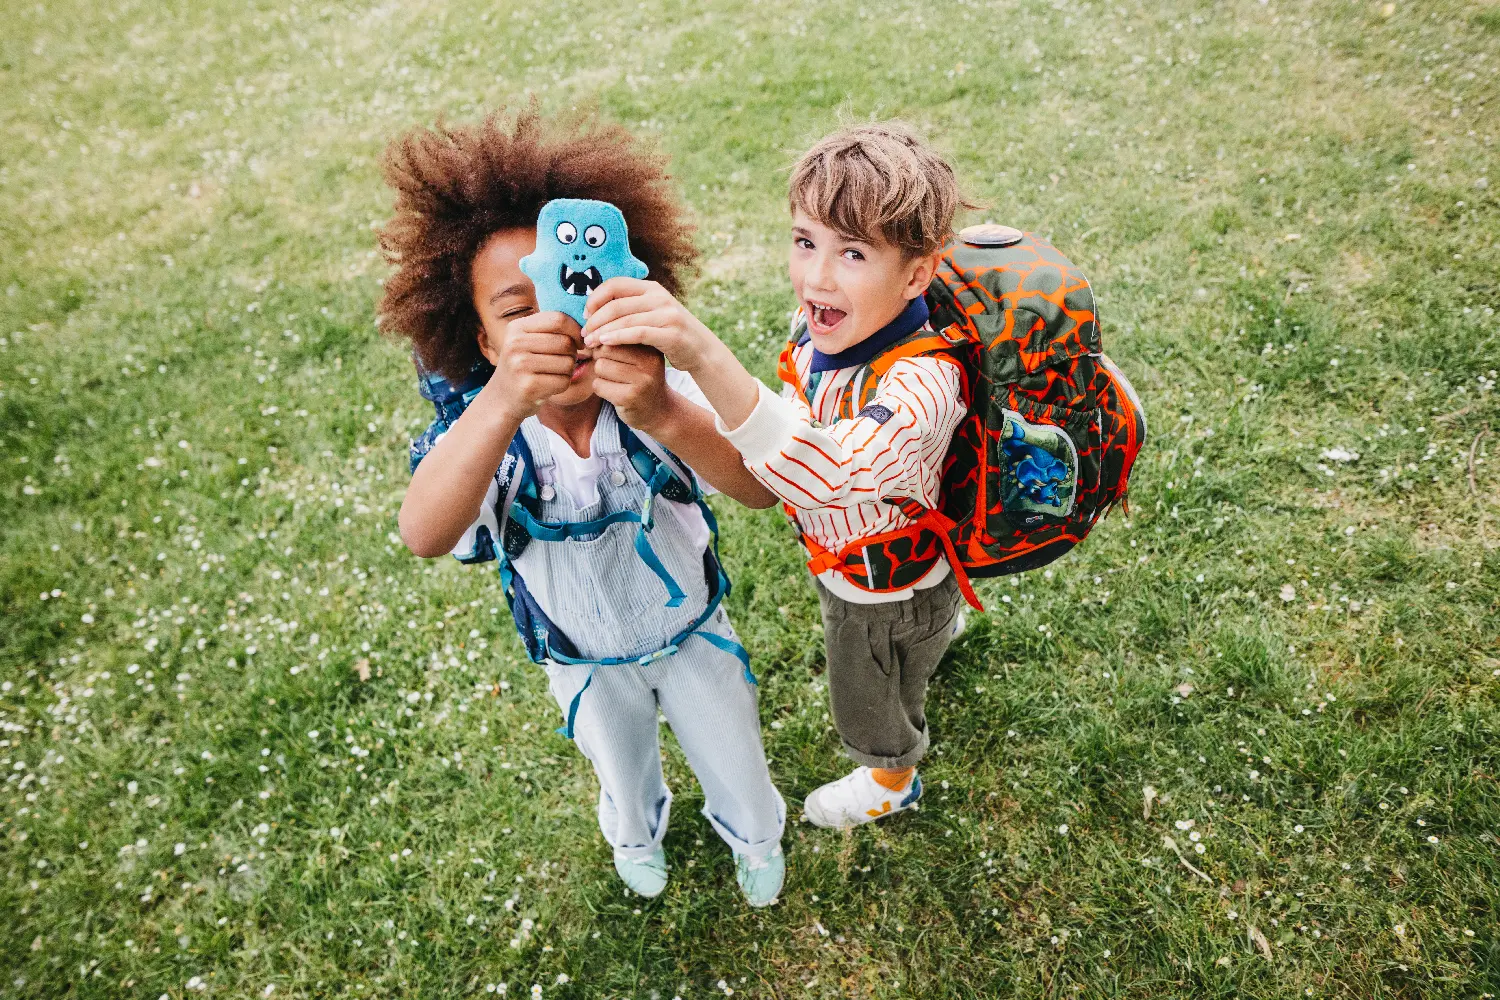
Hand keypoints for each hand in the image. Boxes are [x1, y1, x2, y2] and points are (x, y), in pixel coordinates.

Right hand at [483, 311, 581, 420]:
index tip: (578, 342)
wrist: (502, 397)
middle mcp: (515, 344)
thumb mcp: (528, 340)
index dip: (575, 330)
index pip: (558, 319)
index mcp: (517, 327)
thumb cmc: (524, 365)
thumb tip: (586, 327)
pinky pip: (563, 381)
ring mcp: (520, 365)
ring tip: (555, 373)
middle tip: (565, 361)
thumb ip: (551, 329)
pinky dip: (563, 385)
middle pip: (565, 342)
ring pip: (568, 363)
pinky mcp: (528, 386)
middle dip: (573, 353)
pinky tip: (550, 385)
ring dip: (569, 370)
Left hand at [581, 278, 722, 373]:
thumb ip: (631, 307)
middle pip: (616, 303)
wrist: (701, 351)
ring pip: (624, 318)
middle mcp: (659, 297)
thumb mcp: (652, 313)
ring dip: (602, 330)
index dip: (596, 298)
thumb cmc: (669, 334)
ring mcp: (667, 314)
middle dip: (595, 319)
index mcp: (651, 288)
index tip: (585, 314)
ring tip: (589, 342)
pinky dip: (618, 337)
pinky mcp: (671, 333)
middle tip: (583, 333)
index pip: (615, 284)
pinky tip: (605, 343)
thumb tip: (597, 306)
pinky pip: (637, 333)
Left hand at [592, 344, 672, 433]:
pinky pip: (598, 385)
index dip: (605, 344)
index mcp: (651, 348)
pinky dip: (600, 389)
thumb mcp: (639, 357)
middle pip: (605, 350)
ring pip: (600, 367)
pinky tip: (613, 393)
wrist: (658, 410)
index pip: (615, 336)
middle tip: (612, 369)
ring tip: (614, 381)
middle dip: (601, 359)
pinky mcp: (629, 398)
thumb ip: (620, 343)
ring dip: (600, 375)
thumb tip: (590, 338)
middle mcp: (649, 363)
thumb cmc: (641, 379)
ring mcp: (641, 381)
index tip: (609, 355)